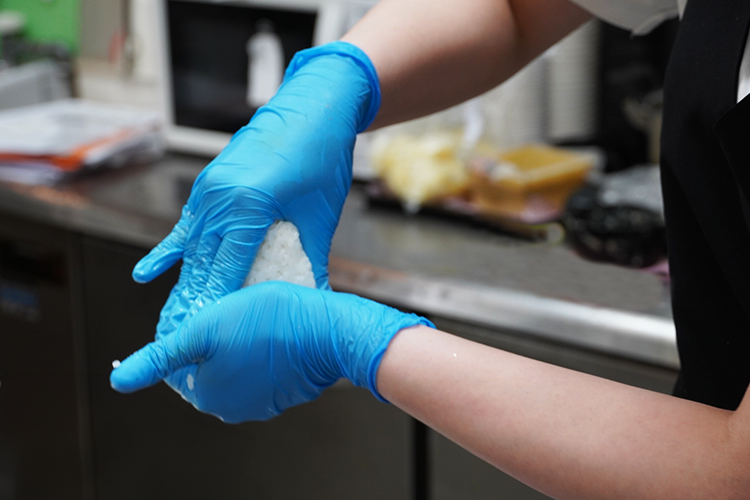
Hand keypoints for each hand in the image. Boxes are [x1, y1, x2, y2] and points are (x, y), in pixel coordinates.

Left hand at [110, 282, 432, 422]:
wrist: (330, 330)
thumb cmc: (270, 322)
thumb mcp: (205, 329)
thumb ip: (161, 356)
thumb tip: (119, 381)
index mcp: (206, 394)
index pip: (176, 363)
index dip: (186, 329)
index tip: (204, 306)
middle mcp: (231, 407)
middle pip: (207, 364)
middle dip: (212, 336)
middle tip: (227, 305)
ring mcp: (262, 402)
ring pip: (236, 364)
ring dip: (237, 340)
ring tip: (250, 310)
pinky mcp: (287, 391)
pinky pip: (263, 368)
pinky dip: (262, 349)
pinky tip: (271, 327)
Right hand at [131, 42, 380, 343]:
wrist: (314, 107)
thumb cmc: (321, 159)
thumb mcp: (320, 216)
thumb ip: (311, 260)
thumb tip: (314, 299)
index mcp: (248, 206)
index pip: (227, 269)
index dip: (215, 306)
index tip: (204, 338)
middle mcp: (220, 198)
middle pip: (201, 263)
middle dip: (191, 305)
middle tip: (178, 341)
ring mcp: (209, 189)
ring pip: (191, 248)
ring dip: (181, 285)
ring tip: (168, 320)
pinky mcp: (208, 183)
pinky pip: (187, 226)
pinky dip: (171, 252)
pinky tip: (147, 273)